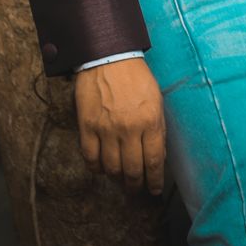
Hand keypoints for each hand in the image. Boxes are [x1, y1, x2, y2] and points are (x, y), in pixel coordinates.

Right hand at [74, 57, 165, 194]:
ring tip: (120, 180)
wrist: (109, 56)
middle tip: (136, 189)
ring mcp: (106, 129)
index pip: (154, 162)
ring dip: (117, 179)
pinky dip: (96, 169)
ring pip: (111, 169)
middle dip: (135, 185)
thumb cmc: (136, 77)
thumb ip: (157, 129)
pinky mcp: (87, 127)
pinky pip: (90, 158)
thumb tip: (157, 156)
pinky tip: (101, 169)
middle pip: (132, 171)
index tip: (153, 189)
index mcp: (150, 121)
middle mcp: (128, 129)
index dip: (154, 181)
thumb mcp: (156, 100)